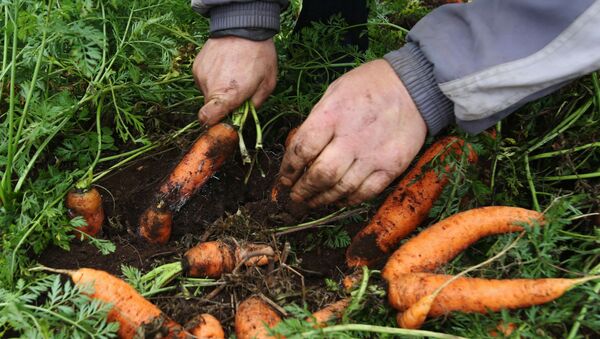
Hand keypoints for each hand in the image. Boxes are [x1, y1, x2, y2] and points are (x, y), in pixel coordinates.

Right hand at [193, 36, 276, 124]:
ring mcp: (201, 76)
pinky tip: (224, 67)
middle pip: (211, 108)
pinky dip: (213, 79)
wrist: (243, 25)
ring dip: (218, 91)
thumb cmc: (260, 55)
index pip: (208, 119)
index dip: (214, 123)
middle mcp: (211, 87)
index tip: (224, 120)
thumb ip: (255, 105)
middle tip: (238, 92)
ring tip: (232, 74)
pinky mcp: (196, 66)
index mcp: (229, 95)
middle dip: (223, 105)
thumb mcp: (268, 83)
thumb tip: (244, 116)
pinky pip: (203, 81)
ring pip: (207, 94)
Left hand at [279, 59, 426, 206]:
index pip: (302, 150)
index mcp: (332, 115)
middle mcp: (351, 138)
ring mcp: (373, 155)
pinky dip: (348, 199)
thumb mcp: (334, 92)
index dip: (288, 169)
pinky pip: (365, 192)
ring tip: (311, 202)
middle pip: (320, 175)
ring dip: (321, 199)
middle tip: (294, 196)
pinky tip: (337, 200)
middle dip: (302, 190)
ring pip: (341, 188)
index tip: (283, 179)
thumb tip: (299, 150)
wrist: (415, 85)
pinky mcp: (392, 167)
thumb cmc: (369, 85)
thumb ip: (317, 121)